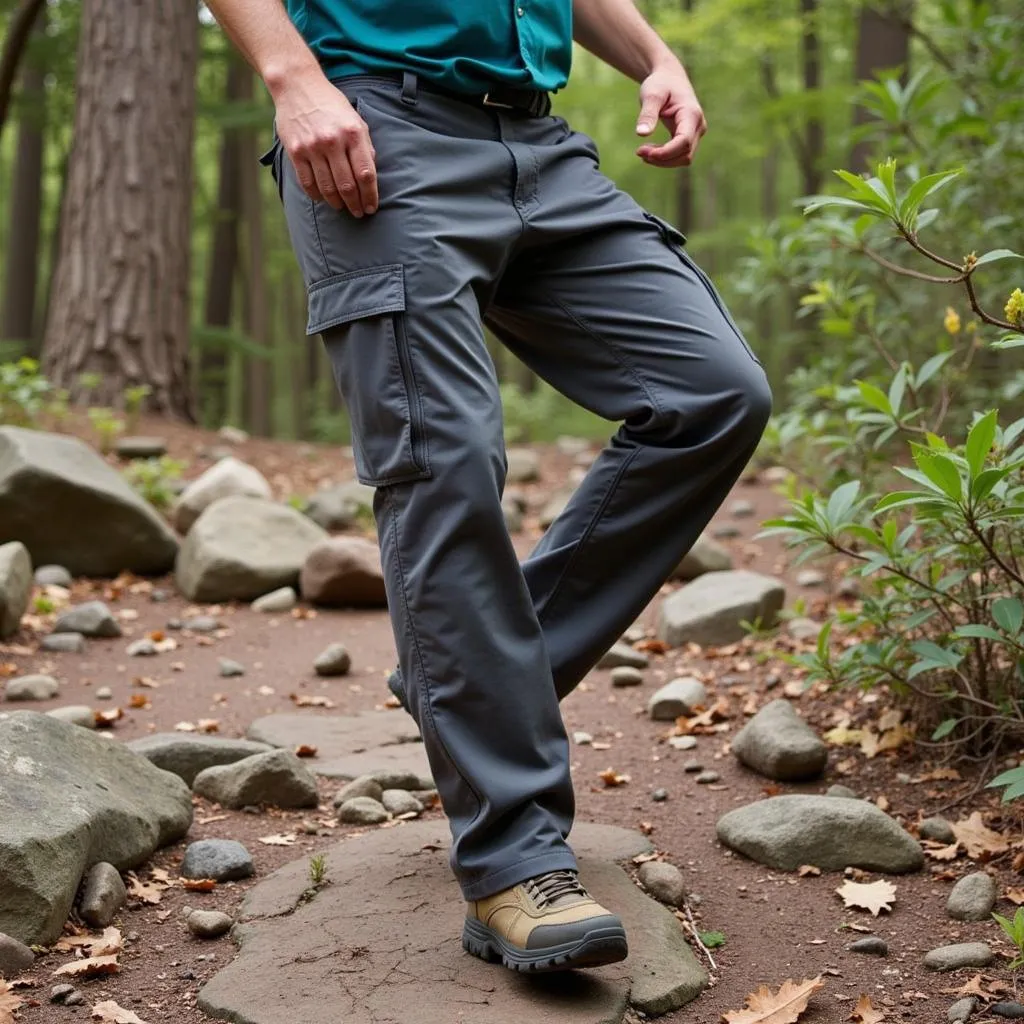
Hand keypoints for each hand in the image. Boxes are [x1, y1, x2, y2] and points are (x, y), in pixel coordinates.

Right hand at [271, 70, 377, 215]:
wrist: (297, 85)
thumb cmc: (331, 105)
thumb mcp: (355, 119)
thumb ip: (365, 146)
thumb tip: (370, 174)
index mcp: (353, 134)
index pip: (366, 174)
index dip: (370, 196)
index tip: (371, 207)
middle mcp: (333, 141)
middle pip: (348, 185)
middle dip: (355, 204)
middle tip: (358, 213)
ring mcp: (313, 147)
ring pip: (328, 188)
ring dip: (337, 203)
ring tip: (342, 208)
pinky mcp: (296, 151)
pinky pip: (308, 183)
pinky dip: (317, 195)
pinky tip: (323, 198)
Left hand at [635, 65, 705, 167]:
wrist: (669, 78)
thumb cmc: (660, 83)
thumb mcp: (651, 94)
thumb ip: (647, 114)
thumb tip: (641, 133)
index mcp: (692, 114)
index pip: (684, 141)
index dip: (666, 152)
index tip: (644, 152)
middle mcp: (698, 126)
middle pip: (685, 154)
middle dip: (662, 158)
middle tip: (639, 151)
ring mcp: (695, 133)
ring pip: (683, 158)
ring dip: (662, 161)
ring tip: (642, 151)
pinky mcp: (689, 138)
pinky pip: (679, 155)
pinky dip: (664, 158)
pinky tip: (649, 152)